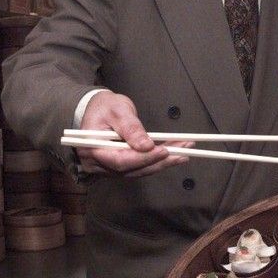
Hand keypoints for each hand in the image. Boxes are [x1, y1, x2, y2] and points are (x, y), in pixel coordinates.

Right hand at [77, 92, 191, 176]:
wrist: (96, 110)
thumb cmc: (104, 107)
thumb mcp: (118, 110)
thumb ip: (131, 128)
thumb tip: (147, 146)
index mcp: (92, 148)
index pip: (120, 160)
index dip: (144, 158)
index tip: (164, 151)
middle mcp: (98, 164)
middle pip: (132, 169)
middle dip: (160, 161)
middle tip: (184, 152)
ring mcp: (108, 168)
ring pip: (138, 170)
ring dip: (163, 162)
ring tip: (185, 152)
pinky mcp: (118, 167)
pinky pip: (139, 167)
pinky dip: (157, 161)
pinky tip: (175, 155)